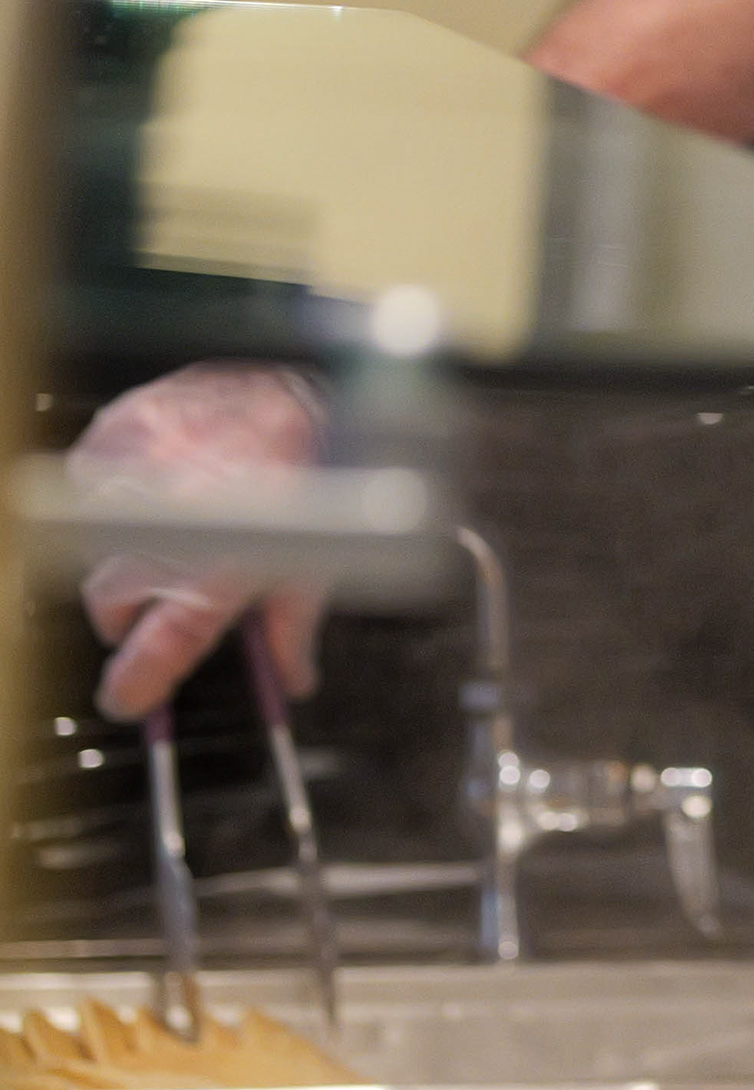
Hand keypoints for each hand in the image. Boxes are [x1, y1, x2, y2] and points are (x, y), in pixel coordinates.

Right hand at [70, 362, 329, 720]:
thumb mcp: (320, 561)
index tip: (126, 697)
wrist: (315, 392)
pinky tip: (158, 475)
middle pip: (110, 598)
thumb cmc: (322, 476)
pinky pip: (94, 478)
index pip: (164, 645)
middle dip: (123, 612)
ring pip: (95, 538)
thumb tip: (294, 680)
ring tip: (172, 520)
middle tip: (148, 605)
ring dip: (124, 543)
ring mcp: (141, 475)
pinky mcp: (125, 429)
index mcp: (223, 568)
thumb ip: (294, 629)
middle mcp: (173, 526)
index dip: (139, 680)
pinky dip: (116, 485)